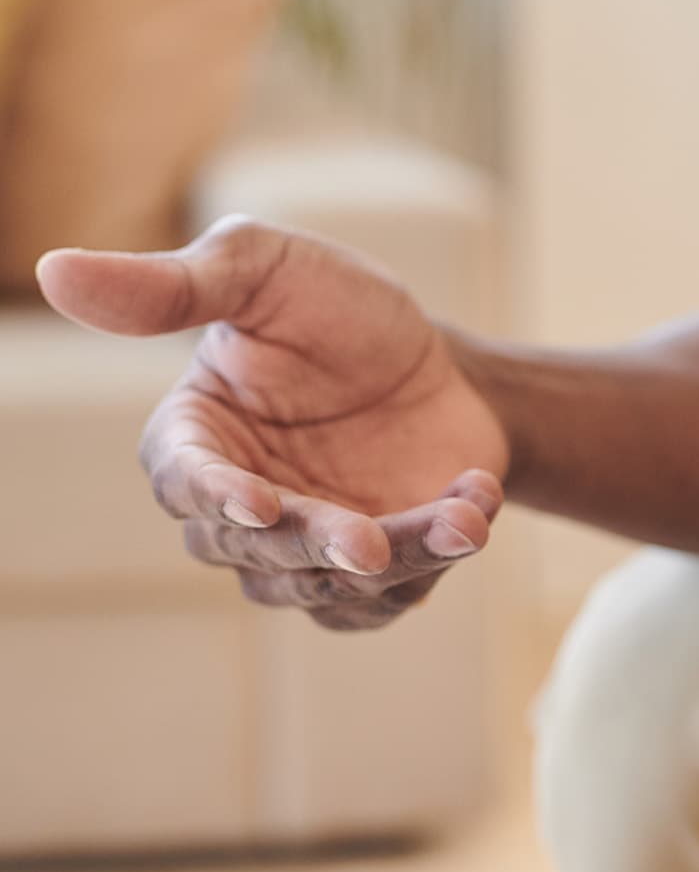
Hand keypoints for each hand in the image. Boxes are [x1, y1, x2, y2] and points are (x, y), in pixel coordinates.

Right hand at [37, 218, 510, 632]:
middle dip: (317, 544)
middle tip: (371, 539)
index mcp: (194, 438)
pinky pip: (386, 602)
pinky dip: (435, 564)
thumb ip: (171, 285)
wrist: (444, 365)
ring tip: (461, 513)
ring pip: (329, 587)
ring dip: (399, 558)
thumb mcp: (259, 269)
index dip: (217, 499)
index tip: (259, 502)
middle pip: (257, 553)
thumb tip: (52, 269)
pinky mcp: (369, 577)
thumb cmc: (339, 310)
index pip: (183, 483)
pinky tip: (473, 509)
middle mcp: (240, 509)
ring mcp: (305, 551)